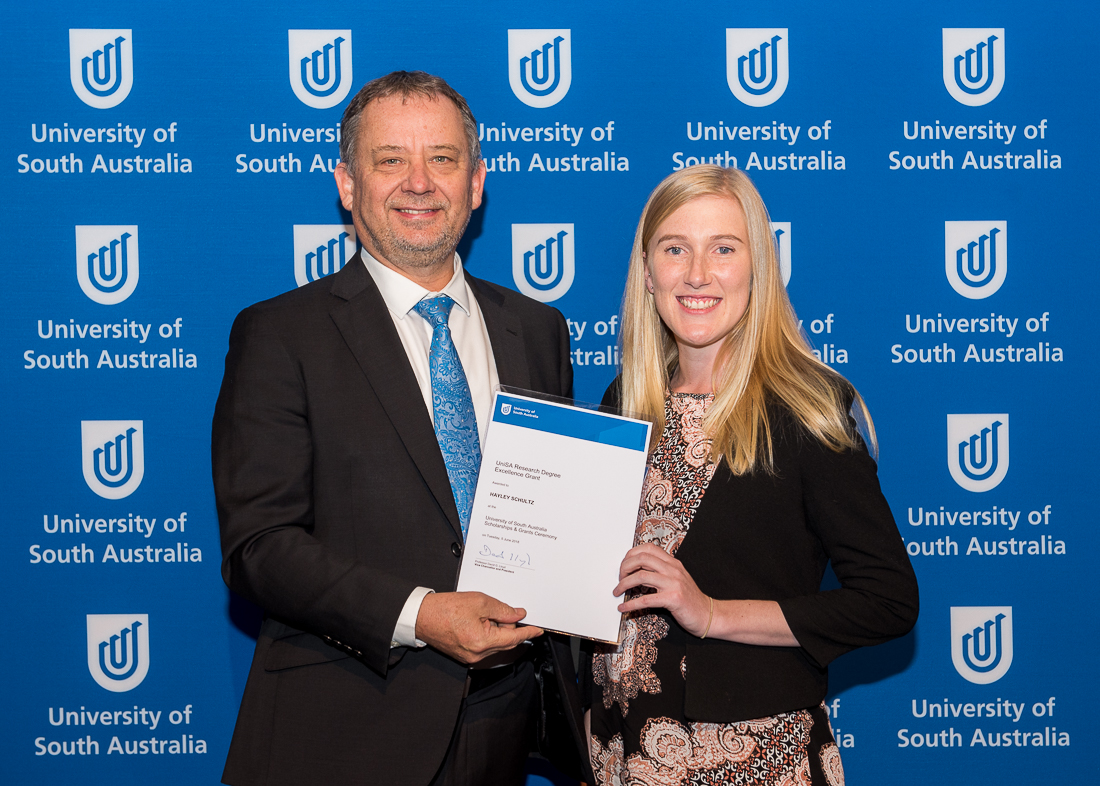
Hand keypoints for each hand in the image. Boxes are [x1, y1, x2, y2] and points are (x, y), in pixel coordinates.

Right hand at [415, 591, 542, 664]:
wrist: (421, 617)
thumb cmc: (445, 608)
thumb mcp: (479, 601)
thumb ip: (502, 609)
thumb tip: (518, 615)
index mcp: (483, 642)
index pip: (514, 637)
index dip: (529, 632)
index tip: (539, 629)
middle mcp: (478, 655)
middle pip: (506, 642)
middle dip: (512, 628)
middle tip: (512, 613)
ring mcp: (471, 657)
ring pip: (496, 644)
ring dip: (499, 631)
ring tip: (488, 614)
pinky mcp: (465, 656)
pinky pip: (485, 646)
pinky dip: (489, 635)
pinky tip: (482, 621)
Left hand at [613, 543, 710, 636]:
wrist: (707, 614)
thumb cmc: (689, 599)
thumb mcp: (676, 580)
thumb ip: (659, 573)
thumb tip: (636, 572)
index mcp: (673, 563)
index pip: (648, 549)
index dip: (631, 555)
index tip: (624, 566)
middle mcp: (673, 569)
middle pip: (642, 558)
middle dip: (624, 567)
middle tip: (619, 579)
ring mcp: (674, 583)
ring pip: (641, 576)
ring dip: (624, 584)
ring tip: (618, 592)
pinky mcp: (673, 598)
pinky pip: (646, 599)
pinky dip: (630, 604)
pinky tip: (624, 608)